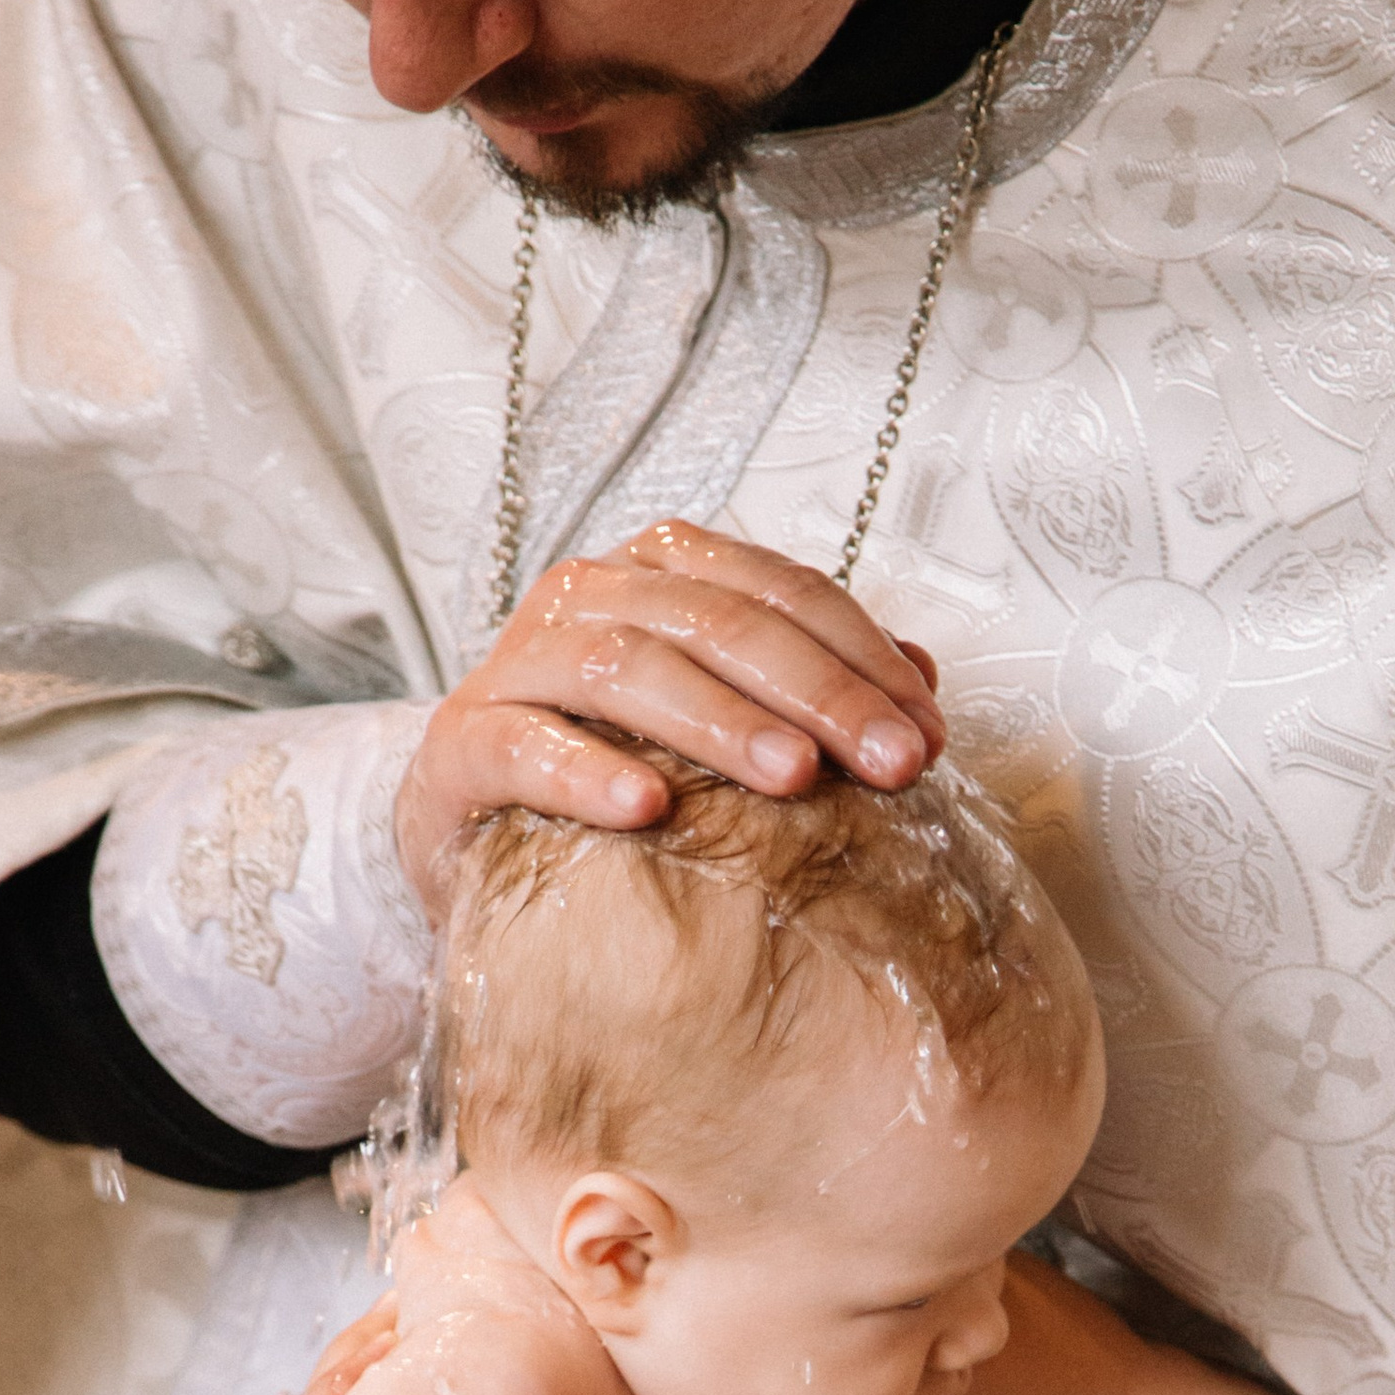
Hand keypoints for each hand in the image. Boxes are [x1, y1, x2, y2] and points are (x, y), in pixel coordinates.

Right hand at [393, 519, 946, 905]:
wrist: (477, 822)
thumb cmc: (618, 763)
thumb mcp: (723, 720)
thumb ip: (813, 687)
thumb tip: (924, 679)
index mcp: (663, 572)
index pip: (780, 593)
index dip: (864, 658)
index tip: (930, 737)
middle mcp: (590, 595)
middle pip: (718, 622)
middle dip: (820, 693)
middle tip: (894, 766)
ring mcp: (520, 662)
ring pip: (627, 667)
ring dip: (720, 720)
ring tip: (795, 778)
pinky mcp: (464, 741)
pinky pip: (525, 746)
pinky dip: (588, 773)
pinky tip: (650, 808)